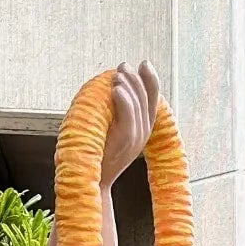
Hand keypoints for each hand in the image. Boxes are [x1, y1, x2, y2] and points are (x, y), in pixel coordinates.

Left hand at [102, 60, 158, 188]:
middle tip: (123, 66)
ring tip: (118, 75)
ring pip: (138, 105)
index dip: (151, 79)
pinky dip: (124, 101)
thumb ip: (113, 111)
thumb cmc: (94, 154)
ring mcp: (136, 138)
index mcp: (142, 128)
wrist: (90, 182)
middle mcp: (143, 132)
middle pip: (146, 98)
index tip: (143, 63)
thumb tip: (111, 85)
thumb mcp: (108, 129)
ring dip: (129, 86)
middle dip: (136, 78)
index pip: (153, 100)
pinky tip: (116, 90)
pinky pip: (129, 117)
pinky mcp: (125, 142)